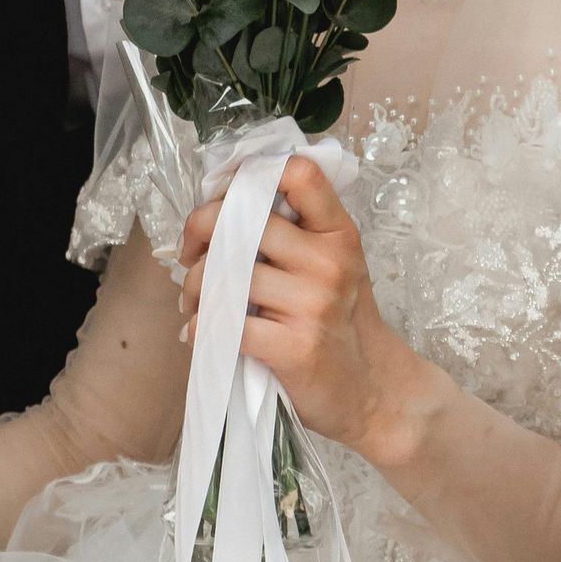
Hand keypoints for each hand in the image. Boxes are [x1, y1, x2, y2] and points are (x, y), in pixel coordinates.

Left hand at [178, 158, 428, 468]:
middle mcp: (328, 262)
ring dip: (194, 288)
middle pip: (242, 219)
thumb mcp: (335, 263)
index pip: (300, 174)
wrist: (371, 388)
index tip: (224, 198)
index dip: (250, 176)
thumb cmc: (341, 320)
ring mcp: (313, 305)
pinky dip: (201, 326)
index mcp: (338, 233)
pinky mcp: (294, 347)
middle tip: (189, 252)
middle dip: (199, 232)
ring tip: (196, 301)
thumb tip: (220, 205)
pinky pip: (225, 322)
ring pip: (225, 274)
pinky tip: (204, 330)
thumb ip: (294, 232)